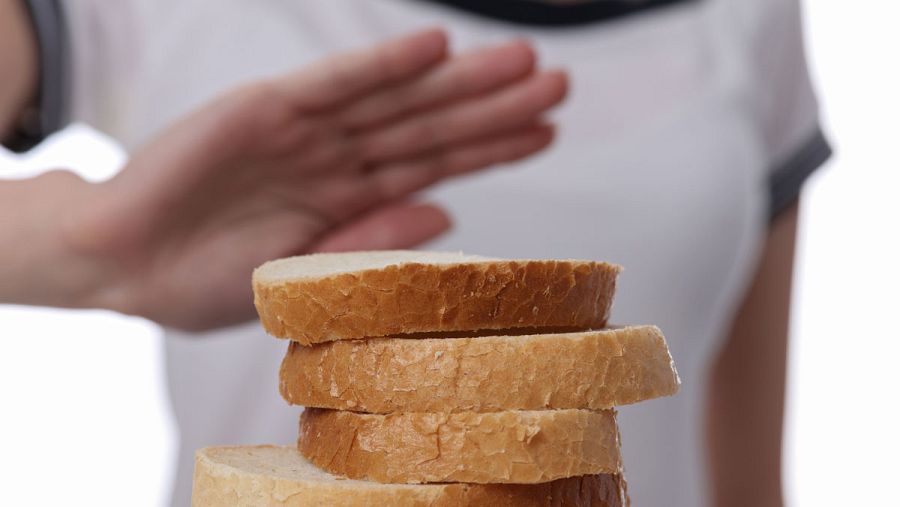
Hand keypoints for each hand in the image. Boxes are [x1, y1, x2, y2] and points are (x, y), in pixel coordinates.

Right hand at [58, 30, 567, 329]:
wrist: (121, 266)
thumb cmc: (203, 280)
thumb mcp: (303, 276)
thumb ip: (373, 241)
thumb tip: (449, 218)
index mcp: (349, 198)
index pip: (436, 167)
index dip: (492, 147)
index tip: (548, 131)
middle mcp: (337, 157)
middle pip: (431, 126)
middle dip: (494, 106)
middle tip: (558, 83)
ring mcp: (305, 130)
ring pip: (396, 99)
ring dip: (458, 79)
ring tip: (521, 61)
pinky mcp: (263, 108)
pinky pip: (333, 84)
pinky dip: (382, 65)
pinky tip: (433, 49)